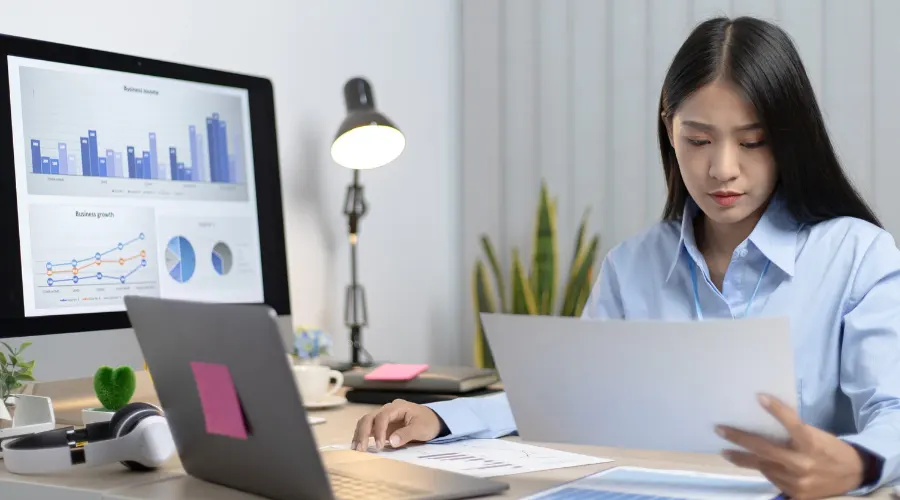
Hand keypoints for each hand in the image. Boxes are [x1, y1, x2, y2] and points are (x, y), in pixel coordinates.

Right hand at [351, 399, 441, 451]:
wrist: (433, 420)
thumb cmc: (428, 423)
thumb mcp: (421, 428)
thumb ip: (407, 434)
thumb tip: (392, 441)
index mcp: (397, 407)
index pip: (382, 417)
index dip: (379, 431)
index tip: (379, 446)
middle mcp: (388, 410)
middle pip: (369, 417)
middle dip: (363, 432)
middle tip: (361, 448)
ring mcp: (384, 417)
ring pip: (366, 422)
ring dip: (359, 434)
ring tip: (356, 448)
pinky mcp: (382, 425)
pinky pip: (369, 428)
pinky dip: (362, 436)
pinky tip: (358, 446)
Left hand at [717, 394, 865, 499]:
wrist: (854, 474)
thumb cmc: (829, 448)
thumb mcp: (816, 435)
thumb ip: (793, 432)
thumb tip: (762, 419)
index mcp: (812, 443)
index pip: (793, 424)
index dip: (776, 410)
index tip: (759, 396)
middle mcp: (804, 464)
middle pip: (765, 450)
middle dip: (739, 439)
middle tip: (720, 430)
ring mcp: (799, 482)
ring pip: (764, 467)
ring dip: (746, 458)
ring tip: (730, 451)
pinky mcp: (797, 495)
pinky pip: (772, 479)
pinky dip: (764, 470)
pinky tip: (756, 465)